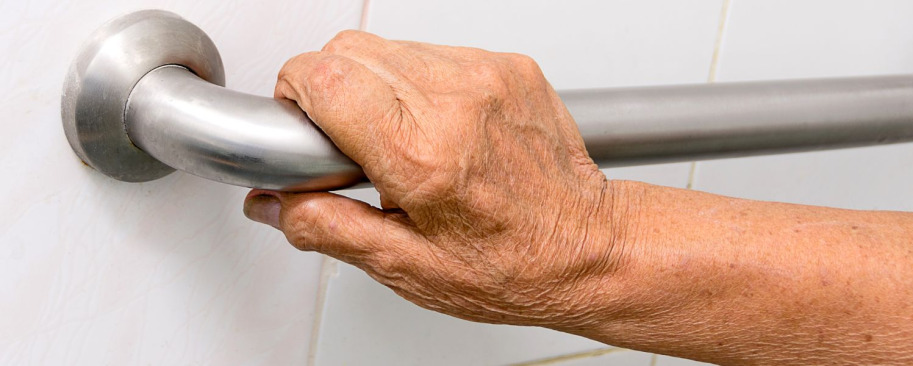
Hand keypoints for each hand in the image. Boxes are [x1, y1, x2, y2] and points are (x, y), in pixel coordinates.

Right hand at [243, 31, 634, 327]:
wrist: (590, 246)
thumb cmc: (513, 265)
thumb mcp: (408, 268)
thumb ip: (328, 228)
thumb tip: (273, 202)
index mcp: (424, 154)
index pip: (324, 77)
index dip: (296, 97)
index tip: (305, 130)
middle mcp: (457, 101)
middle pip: (349, 51)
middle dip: (331, 92)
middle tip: (356, 148)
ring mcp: (488, 75)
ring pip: (391, 46)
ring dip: (378, 87)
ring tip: (404, 142)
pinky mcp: (511, 65)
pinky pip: (437, 51)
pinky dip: (422, 83)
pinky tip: (441, 128)